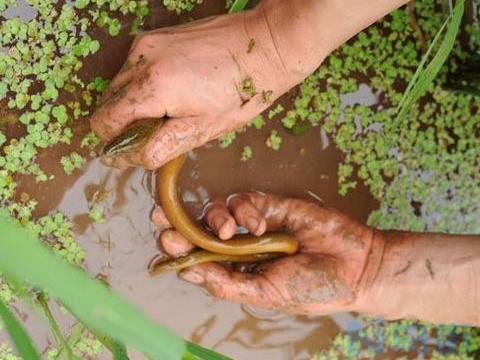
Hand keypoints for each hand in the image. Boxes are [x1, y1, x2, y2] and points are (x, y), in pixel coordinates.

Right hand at [90, 5, 312, 169]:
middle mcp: (141, 59)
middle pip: (107, 103)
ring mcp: (146, 43)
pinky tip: (171, 92)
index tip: (133, 151)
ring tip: (168, 111)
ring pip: (118, 85)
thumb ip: (160, 146)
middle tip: (158, 132)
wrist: (264, 46)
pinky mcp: (154, 36)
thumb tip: (129, 158)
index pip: (105, 121)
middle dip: (124, 124)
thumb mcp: (202, 130)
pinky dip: (142, 86)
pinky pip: (132, 68)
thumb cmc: (241, 92)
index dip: (114, 143)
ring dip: (133, 105)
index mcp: (153, 87)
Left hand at [153, 192, 383, 313]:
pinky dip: (245, 210)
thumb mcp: (266, 294)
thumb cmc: (311, 287)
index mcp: (235, 272)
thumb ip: (229, 283)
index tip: (163, 243)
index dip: (178, 250)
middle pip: (198, 230)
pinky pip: (243, 200)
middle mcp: (239, 247)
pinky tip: (260, 225)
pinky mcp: (269, 204)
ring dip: (213, 218)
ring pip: (216, 211)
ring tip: (227, 232)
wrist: (354, 266)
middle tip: (160, 218)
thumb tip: (189, 272)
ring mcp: (253, 224)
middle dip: (178, 223)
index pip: (197, 258)